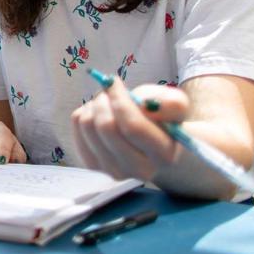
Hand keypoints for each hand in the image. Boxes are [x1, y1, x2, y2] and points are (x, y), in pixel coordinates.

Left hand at [71, 77, 189, 181]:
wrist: (153, 141)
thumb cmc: (163, 119)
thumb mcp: (176, 105)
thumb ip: (170, 103)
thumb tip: (143, 104)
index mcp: (163, 154)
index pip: (133, 126)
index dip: (119, 99)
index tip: (115, 82)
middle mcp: (139, 169)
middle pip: (107, 127)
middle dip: (103, 100)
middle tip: (108, 90)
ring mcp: (114, 170)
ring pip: (88, 126)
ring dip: (93, 105)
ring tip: (106, 103)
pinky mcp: (94, 165)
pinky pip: (77, 128)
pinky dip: (84, 113)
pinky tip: (98, 114)